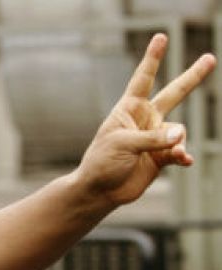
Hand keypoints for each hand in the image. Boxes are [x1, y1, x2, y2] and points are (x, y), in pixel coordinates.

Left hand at [73, 33, 215, 210]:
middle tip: (209, 58)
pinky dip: (183, 155)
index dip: (153, 58)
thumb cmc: (101, 163)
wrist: (100, 191)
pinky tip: (184, 160)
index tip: (161, 37)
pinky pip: (180, 151)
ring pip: (179, 131)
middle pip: (174, 93)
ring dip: (176, 141)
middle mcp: (145, 120)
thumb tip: (181, 134)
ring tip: (171, 152)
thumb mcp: (122, 145)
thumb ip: (153, 138)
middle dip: (192, 77)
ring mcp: (155, 138)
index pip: (143, 79)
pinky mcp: (162, 156)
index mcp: (129, 109)